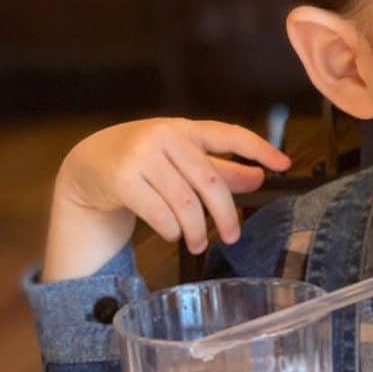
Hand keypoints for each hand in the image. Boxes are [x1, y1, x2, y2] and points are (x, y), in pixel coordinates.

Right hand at [43, 118, 289, 279]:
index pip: (229, 134)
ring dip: (197, 230)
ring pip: (185, 203)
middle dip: (227, 214)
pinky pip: (160, 215)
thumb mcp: (181, 160)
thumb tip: (259, 177)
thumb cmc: (144, 161)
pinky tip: (172, 235)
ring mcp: (142, 156)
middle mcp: (164, 136)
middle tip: (233, 236)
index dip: (259, 149)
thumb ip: (221, 167)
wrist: (89, 164)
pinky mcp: (123, 179)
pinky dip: (171, 231)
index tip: (283, 165)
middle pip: (210, 181)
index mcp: (184, 129)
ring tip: (199, 243)